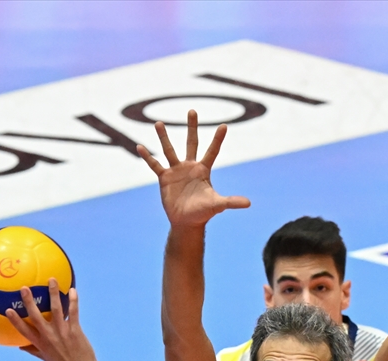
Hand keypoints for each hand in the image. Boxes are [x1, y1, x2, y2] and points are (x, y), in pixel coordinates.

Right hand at [7, 281, 99, 360]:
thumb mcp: (46, 358)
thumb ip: (33, 350)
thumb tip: (21, 346)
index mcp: (40, 343)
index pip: (23, 330)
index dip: (15, 320)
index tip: (7, 309)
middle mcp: (48, 336)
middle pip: (36, 316)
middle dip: (29, 301)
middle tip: (24, 288)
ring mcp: (62, 332)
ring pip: (56, 309)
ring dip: (53, 294)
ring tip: (52, 280)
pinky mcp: (75, 330)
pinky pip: (73, 312)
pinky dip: (73, 301)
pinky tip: (73, 290)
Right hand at [137, 110, 250, 229]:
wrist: (186, 222)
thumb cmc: (203, 213)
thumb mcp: (217, 205)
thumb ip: (231, 202)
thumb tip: (249, 203)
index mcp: (203, 170)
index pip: (212, 151)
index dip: (218, 139)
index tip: (224, 125)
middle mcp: (190, 167)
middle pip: (192, 143)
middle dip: (192, 127)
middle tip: (192, 111)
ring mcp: (176, 171)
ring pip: (169, 150)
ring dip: (164, 137)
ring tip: (158, 122)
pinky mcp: (164, 178)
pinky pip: (155, 165)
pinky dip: (147, 157)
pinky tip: (139, 146)